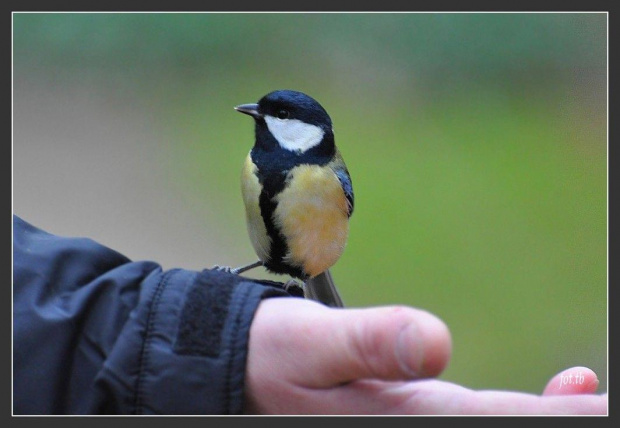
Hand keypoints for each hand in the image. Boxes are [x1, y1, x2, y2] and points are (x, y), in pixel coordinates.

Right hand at [244, 298, 605, 414]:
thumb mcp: (312, 344)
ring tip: (589, 392)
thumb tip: (437, 342)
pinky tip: (557, 393)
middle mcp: (417, 427)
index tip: (596, 398)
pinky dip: (524, 409)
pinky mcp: (412, 414)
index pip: (496, 421)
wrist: (250, 369)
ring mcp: (416, 425)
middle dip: (562, 417)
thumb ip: (370, 342)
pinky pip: (479, 419)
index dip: (555, 414)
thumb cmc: (276, 354)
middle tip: (601, 395)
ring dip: (551, 414)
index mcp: (402, 415)